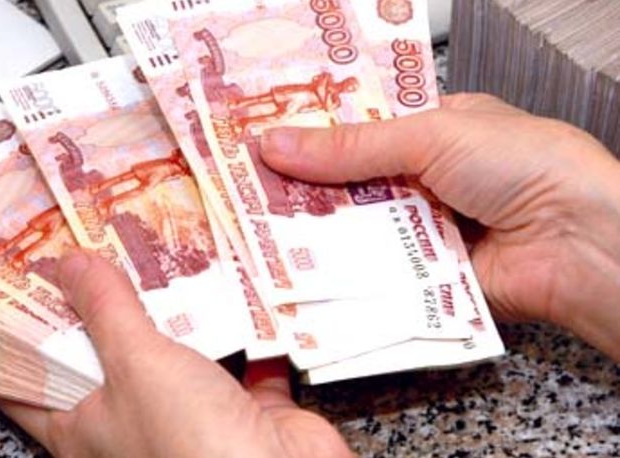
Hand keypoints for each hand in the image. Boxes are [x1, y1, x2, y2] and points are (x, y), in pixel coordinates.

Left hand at [0, 251, 354, 457]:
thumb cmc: (189, 442)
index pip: (31, 385)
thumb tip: (71, 266)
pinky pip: (242, 360)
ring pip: (177, 353)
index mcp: (84, 428)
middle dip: (108, 307)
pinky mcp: (242, 410)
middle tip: (102, 251)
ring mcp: (190, 417)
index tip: (15, 287)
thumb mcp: (135, 364)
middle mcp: (133, 424)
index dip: (21, 337)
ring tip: (171, 254)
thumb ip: (106, 310)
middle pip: (107, 357)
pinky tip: (243, 288)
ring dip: (181, 311)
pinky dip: (247, 328)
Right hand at [261, 93, 619, 361]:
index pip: (361, 126)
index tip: (263, 133)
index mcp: (436, 128)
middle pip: (352, 179)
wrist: (577, 244)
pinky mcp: (423, 272)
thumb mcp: (432, 135)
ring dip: (318, 227)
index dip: (314, 130)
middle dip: (306, 183)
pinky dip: (343, 268)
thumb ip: (352, 147)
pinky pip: (373, 268)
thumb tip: (278, 144)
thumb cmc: (527, 167)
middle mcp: (427, 177)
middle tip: (245, 183)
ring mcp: (425, 226)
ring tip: (256, 222)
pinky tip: (299, 266)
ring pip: (357, 225)